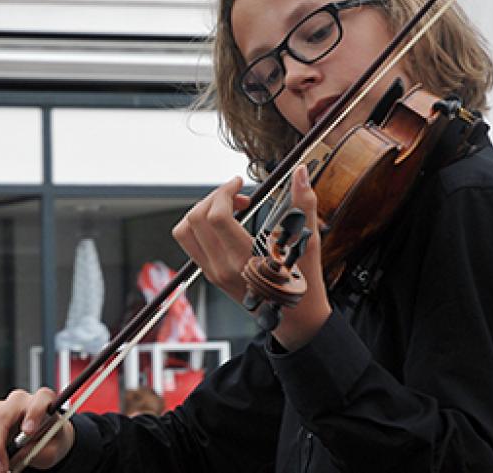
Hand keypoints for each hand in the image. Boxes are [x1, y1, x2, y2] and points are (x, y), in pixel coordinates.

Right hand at [0, 388, 73, 472]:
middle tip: (0, 470)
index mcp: (39, 401)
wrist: (41, 438)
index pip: (39, 401)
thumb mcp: (54, 449)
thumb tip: (17, 457)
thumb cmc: (50, 440)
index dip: (34, 414)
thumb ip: (39, 452)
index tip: (29, 432)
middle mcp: (12, 404)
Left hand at [172, 166, 329, 350]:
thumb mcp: (307, 241)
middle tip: (236, 195)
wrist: (295, 319)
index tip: (238, 184)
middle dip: (214, 197)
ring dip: (202, 211)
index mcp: (245, 259)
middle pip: (195, 219)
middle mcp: (222, 267)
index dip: (224, 192)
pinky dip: (201, 226)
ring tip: (228, 208)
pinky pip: (191, 243)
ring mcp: (212, 272)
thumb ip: (303, 203)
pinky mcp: (210, 274)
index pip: (216, 217)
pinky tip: (227, 224)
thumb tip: (300, 173)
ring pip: (185, 232)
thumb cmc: (303, 283)